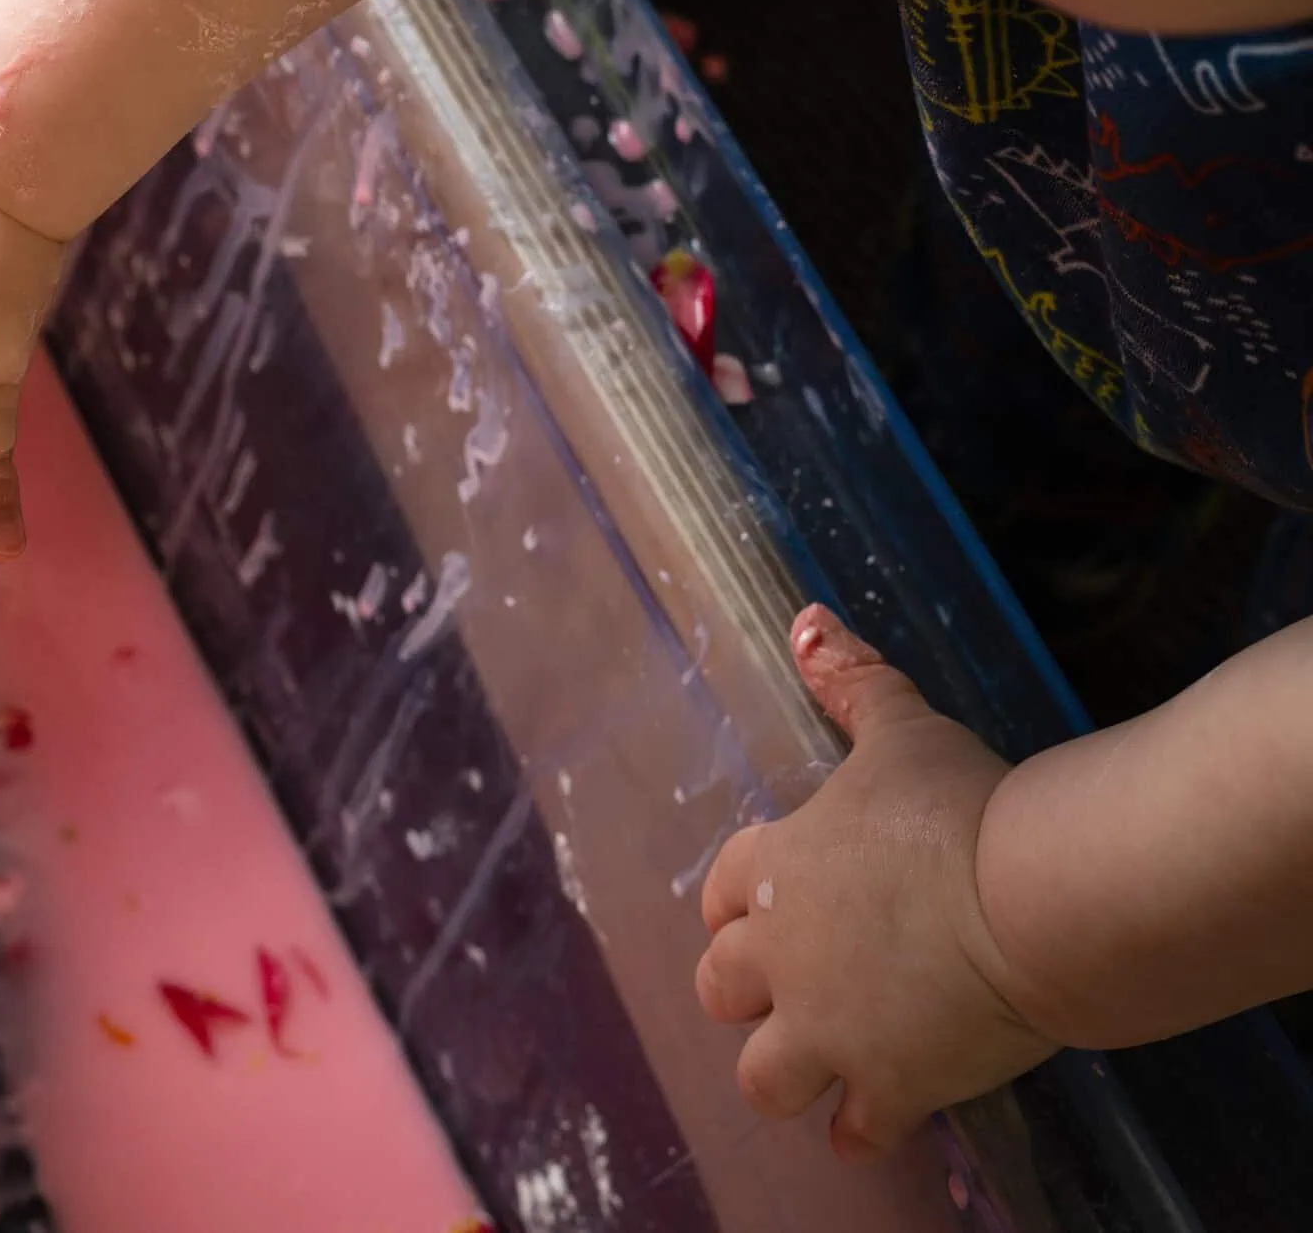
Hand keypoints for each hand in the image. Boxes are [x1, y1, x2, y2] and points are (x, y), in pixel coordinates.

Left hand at [696, 606, 1059, 1159]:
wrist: (1030, 897)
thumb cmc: (964, 805)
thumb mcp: (902, 731)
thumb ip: (852, 681)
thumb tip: (807, 618)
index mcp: (777, 869)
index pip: (718, 891)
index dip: (728, 906)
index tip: (742, 916)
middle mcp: (783, 954)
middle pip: (722, 987)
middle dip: (744, 993)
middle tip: (785, 996)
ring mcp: (829, 1026)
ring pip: (764, 1075)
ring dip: (783, 1072)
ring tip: (815, 1072)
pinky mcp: (887, 1082)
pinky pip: (855, 1130)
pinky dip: (860, 1131)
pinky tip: (873, 1127)